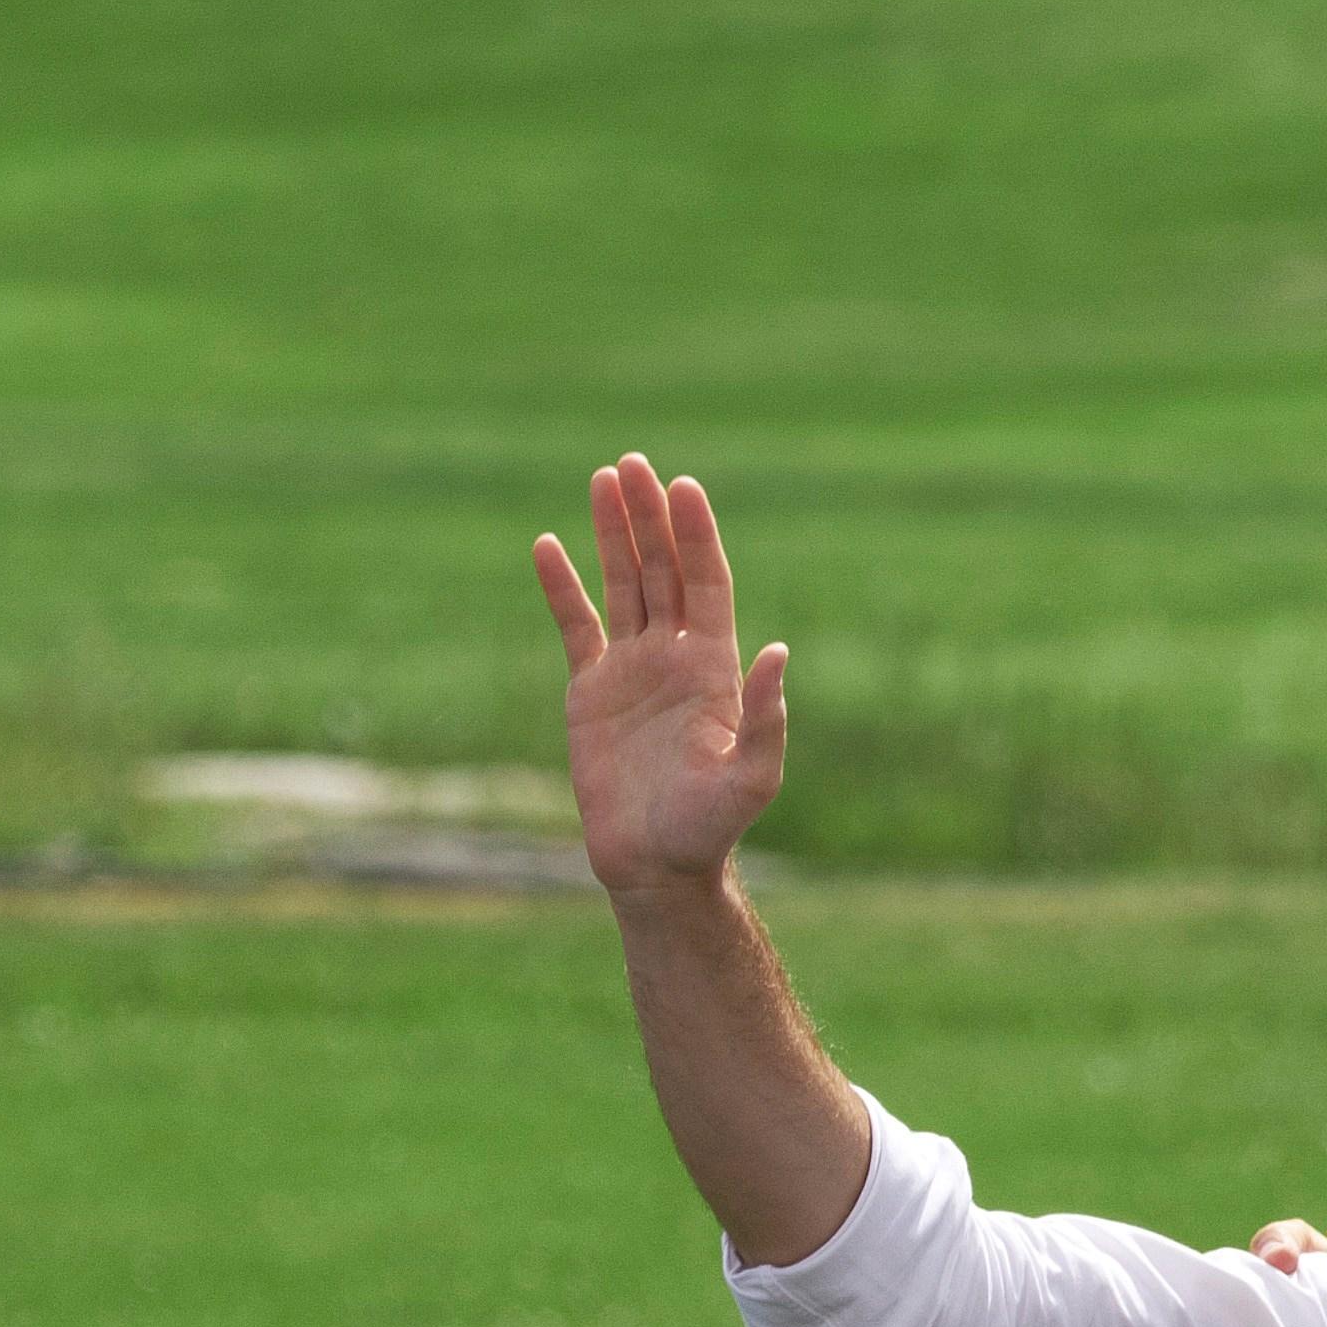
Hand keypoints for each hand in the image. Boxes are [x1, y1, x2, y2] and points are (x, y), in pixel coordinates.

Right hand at [538, 458, 788, 895]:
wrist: (656, 862)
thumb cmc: (710, 826)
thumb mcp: (752, 776)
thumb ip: (766, 717)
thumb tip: (778, 652)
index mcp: (717, 669)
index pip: (707, 584)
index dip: (696, 537)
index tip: (684, 487)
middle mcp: (676, 658)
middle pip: (664, 570)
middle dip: (652, 518)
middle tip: (635, 463)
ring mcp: (633, 669)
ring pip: (622, 585)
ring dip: (614, 534)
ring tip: (605, 478)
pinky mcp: (591, 689)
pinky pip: (575, 625)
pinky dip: (562, 587)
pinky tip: (548, 544)